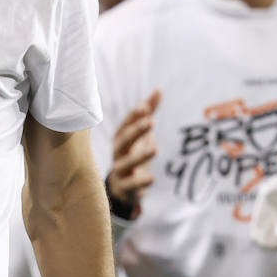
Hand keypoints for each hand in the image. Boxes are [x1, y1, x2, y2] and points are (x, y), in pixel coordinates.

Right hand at [107, 90, 159, 214]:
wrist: (122, 187)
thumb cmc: (132, 153)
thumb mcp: (141, 133)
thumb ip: (149, 112)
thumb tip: (158, 90)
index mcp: (121, 137)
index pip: (125, 124)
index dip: (134, 116)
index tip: (144, 107)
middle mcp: (118, 151)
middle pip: (124, 140)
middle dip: (136, 131)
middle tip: (150, 121)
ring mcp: (120, 169)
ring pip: (126, 162)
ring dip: (140, 156)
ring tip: (155, 149)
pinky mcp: (125, 187)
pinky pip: (131, 184)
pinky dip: (140, 182)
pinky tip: (152, 178)